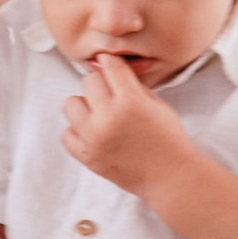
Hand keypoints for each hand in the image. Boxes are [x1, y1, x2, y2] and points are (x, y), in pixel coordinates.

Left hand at [59, 54, 200, 196]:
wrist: (170, 176)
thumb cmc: (168, 139)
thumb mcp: (157, 104)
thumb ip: (132, 85)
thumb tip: (109, 68)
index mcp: (131, 101)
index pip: (110, 67)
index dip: (110, 62)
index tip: (108, 62)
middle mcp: (108, 118)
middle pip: (88, 81)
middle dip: (100, 84)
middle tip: (111, 95)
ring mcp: (94, 138)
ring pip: (70, 104)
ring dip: (84, 105)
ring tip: (99, 114)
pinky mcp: (86, 156)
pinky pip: (66, 133)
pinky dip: (77, 130)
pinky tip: (94, 132)